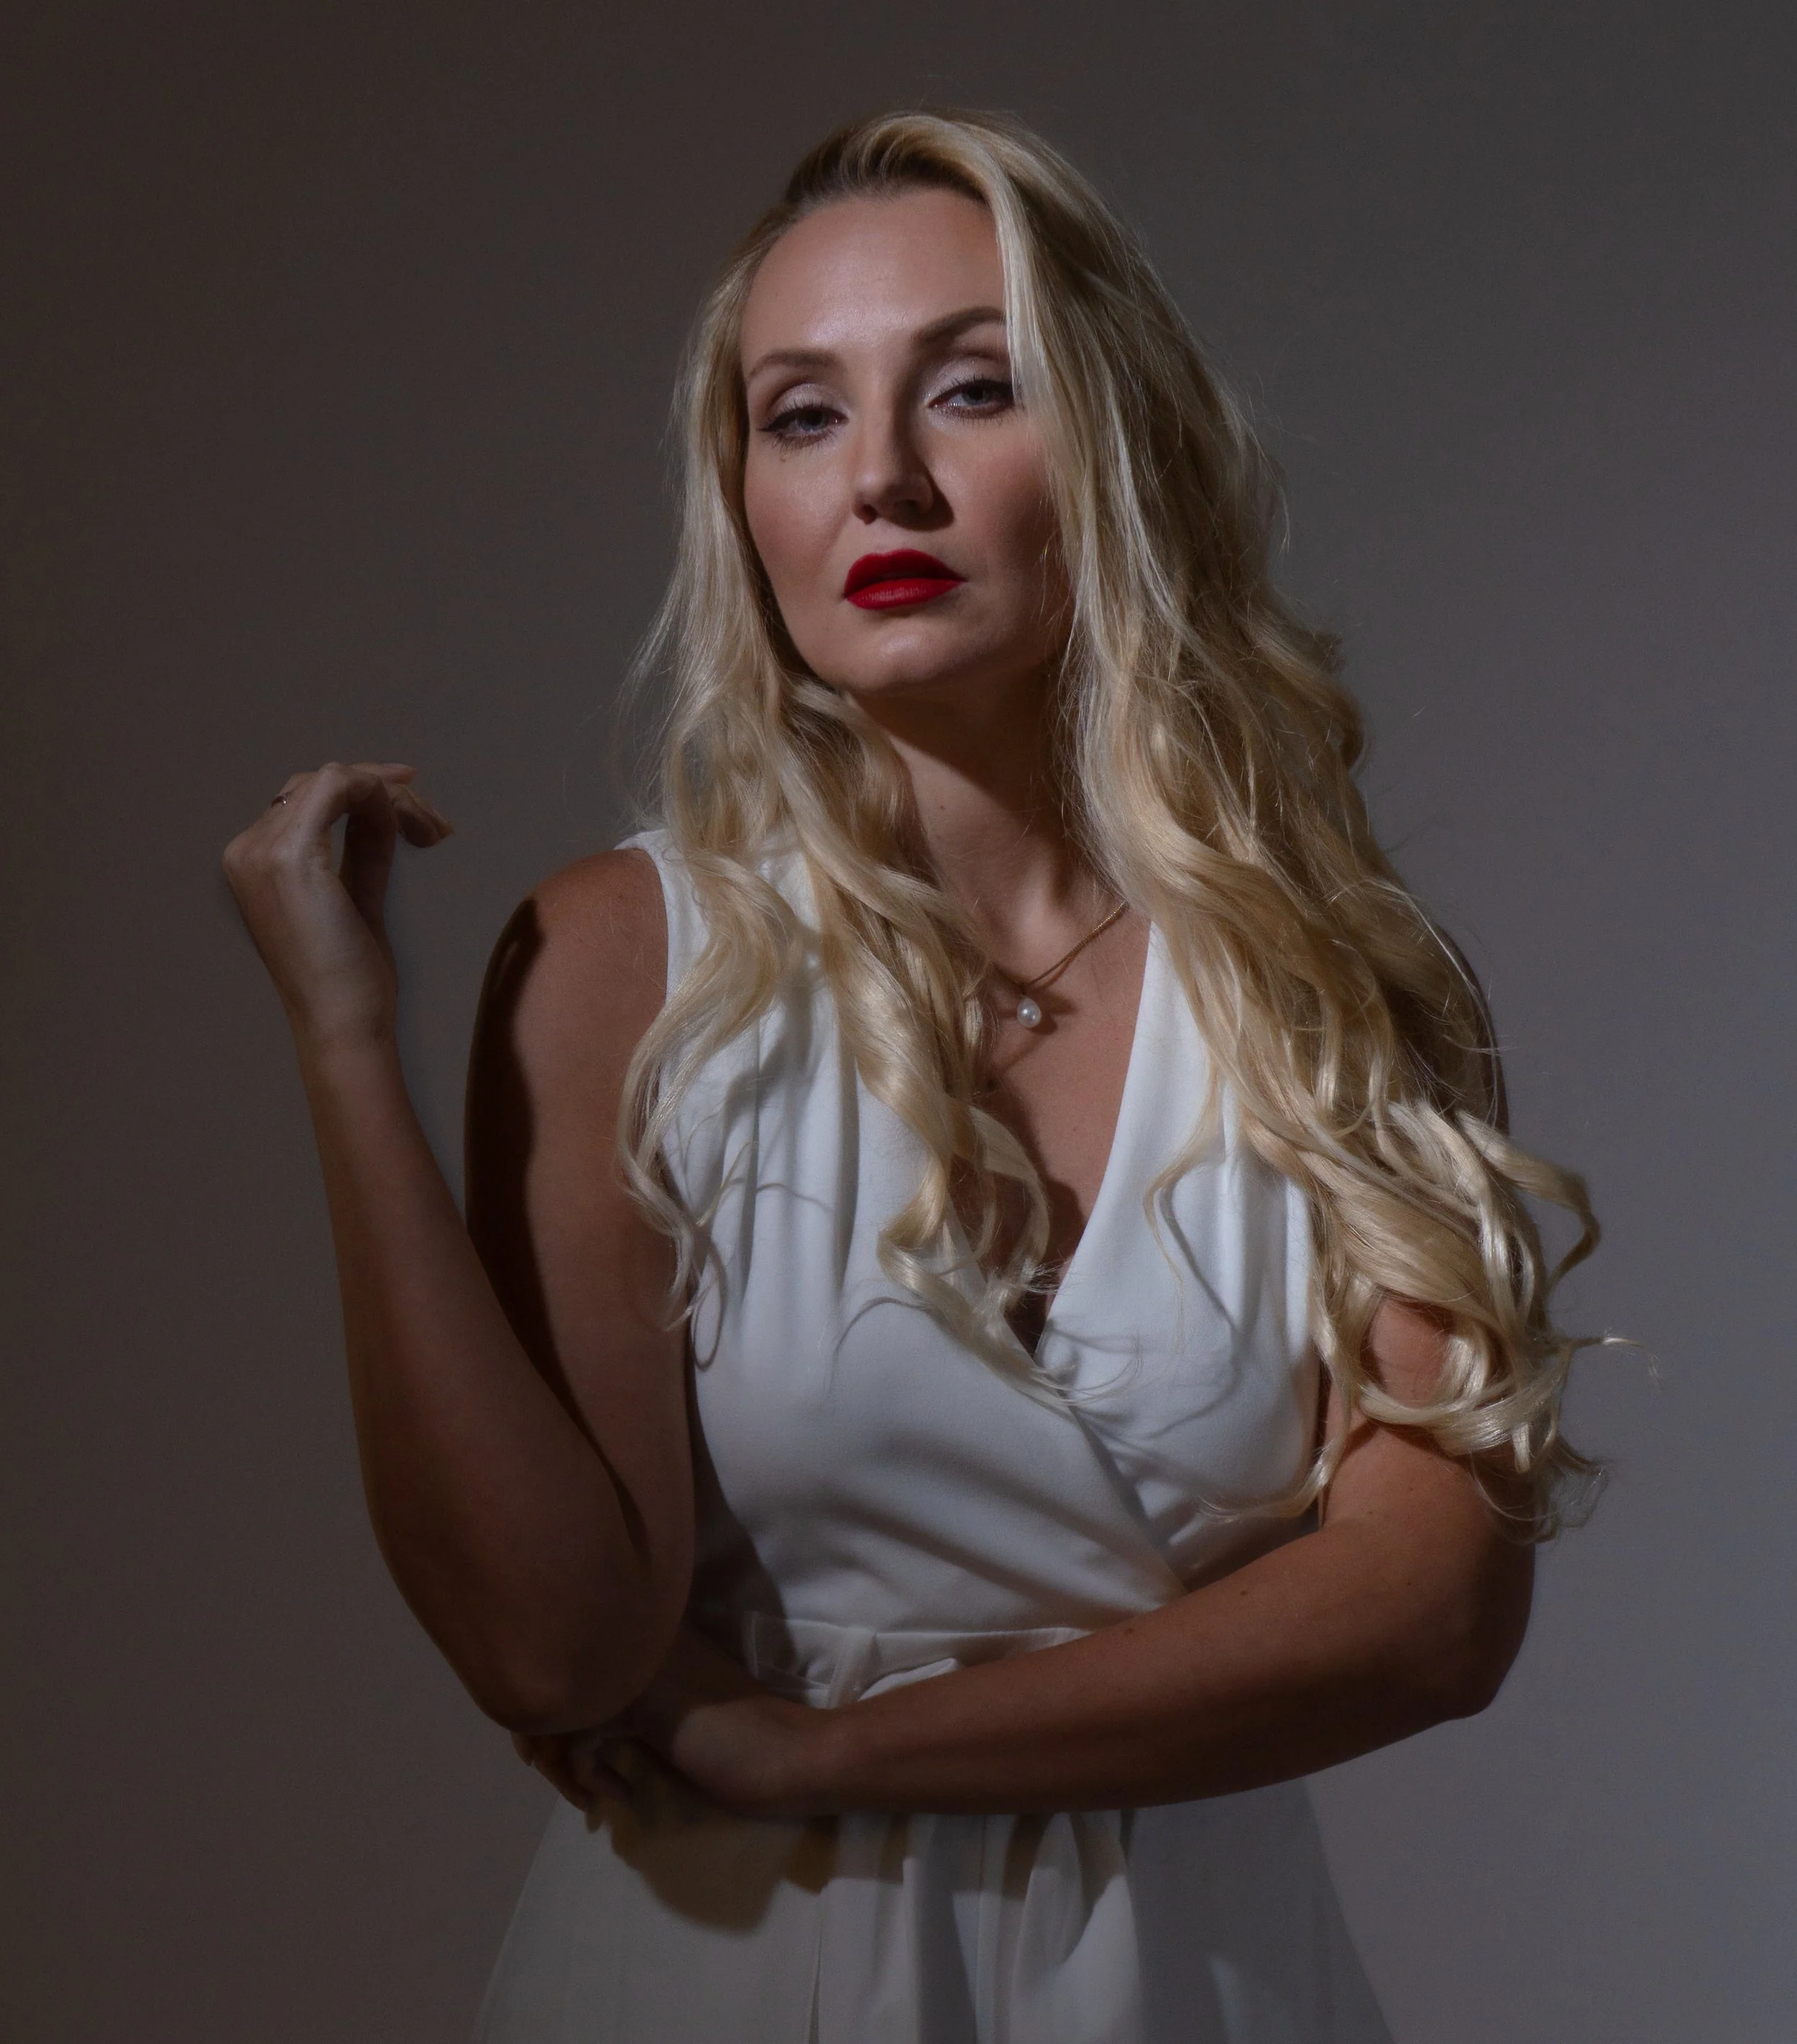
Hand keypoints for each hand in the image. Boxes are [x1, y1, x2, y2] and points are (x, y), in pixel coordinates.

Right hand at [222, 761, 451, 1049]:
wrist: (341, 1023)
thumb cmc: (349, 980)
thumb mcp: (356, 899)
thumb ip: (363, 852)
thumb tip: (385, 813)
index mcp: (253, 862)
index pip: (309, 800)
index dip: (369, 796)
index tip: (419, 816)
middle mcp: (246, 850)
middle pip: (321, 784)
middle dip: (386, 794)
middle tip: (434, 827)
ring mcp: (262, 850)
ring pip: (336, 779)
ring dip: (395, 798)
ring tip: (433, 832)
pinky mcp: (291, 855)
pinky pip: (339, 786)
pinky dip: (384, 797)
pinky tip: (415, 828)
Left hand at [513, 1630, 838, 1819]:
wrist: (790, 1754)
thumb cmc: (737, 1736)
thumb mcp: (670, 1709)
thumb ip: (625, 1696)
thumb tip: (558, 1719)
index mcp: (647, 1628)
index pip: (566, 1651)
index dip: (549, 1704)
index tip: (556, 1748)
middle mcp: (637, 1634)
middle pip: (551, 1675)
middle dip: (541, 1736)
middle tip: (556, 1776)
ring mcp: (639, 1665)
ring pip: (560, 1708)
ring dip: (559, 1763)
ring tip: (582, 1797)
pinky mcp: (644, 1704)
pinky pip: (581, 1740)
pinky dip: (590, 1777)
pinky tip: (620, 1796)